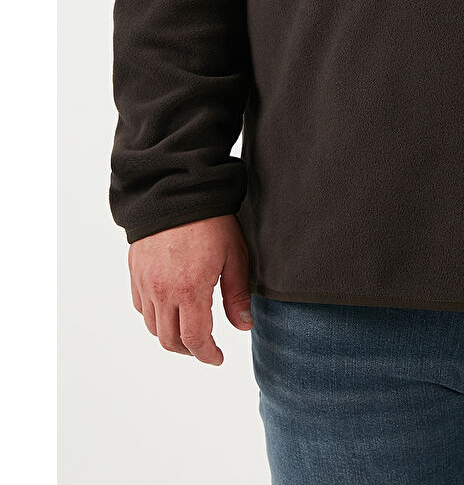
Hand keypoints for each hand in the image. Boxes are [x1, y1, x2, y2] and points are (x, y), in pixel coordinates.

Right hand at [127, 214, 252, 364]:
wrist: (176, 190)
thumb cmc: (211, 220)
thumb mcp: (235, 255)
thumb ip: (237, 295)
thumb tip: (243, 326)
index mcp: (190, 289)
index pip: (195, 339)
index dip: (207, 355)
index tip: (217, 358)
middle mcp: (163, 291)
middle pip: (170, 340)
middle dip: (189, 350)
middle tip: (205, 347)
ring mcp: (145, 282)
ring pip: (153, 327)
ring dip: (170, 335)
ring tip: (188, 330)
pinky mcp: (135, 272)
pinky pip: (141, 307)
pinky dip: (154, 317)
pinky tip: (169, 309)